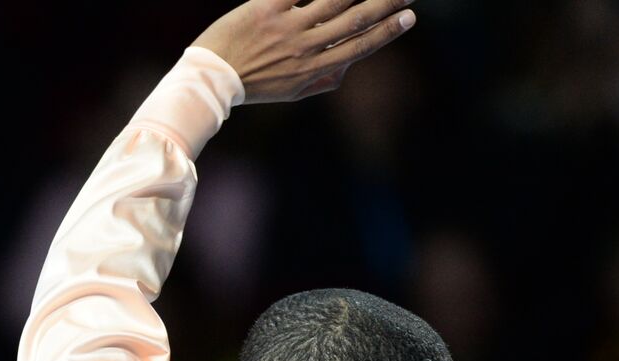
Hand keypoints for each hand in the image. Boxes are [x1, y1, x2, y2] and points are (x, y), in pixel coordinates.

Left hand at [194, 0, 415, 102]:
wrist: (210, 81)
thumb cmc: (252, 85)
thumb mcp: (291, 93)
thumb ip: (322, 80)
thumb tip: (349, 65)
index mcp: (314, 70)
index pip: (359, 47)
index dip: (386, 31)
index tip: (409, 17)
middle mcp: (304, 48)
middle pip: (354, 20)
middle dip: (386, 3)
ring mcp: (286, 27)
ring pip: (334, 0)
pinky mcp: (265, 9)